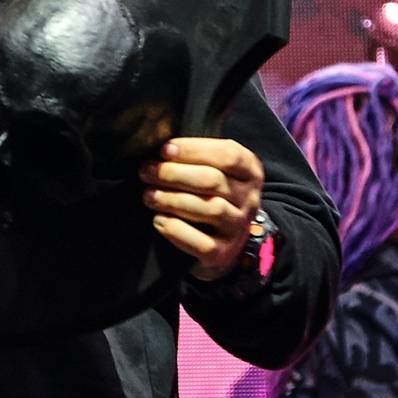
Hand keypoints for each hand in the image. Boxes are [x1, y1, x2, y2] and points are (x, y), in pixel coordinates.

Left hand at [146, 136, 264, 280]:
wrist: (223, 243)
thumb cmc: (210, 196)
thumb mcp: (216, 170)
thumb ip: (200, 154)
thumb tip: (165, 143)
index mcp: (250, 172)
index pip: (228, 154)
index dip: (194, 150)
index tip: (164, 150)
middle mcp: (250, 199)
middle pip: (213, 181)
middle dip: (174, 174)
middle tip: (146, 171)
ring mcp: (238, 228)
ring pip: (209, 209)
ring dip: (173, 199)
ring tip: (148, 195)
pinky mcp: (223, 254)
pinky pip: (201, 242)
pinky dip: (176, 230)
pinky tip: (158, 220)